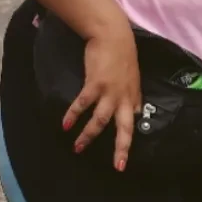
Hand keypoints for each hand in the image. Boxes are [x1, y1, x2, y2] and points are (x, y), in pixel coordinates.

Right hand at [62, 22, 140, 171]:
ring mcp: (110, 92)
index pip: (135, 120)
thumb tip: (132, 106)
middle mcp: (124, 97)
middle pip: (124, 128)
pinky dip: (73, 115)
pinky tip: (66, 124)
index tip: (125, 151)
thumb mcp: (131, 74)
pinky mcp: (95, 84)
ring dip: (88, 135)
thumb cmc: (121, 52)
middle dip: (121, 148)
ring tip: (77, 147)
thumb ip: (130, 92)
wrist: (113, 35)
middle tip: (118, 166)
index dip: (130, 135)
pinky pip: (83, 104)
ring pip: (100, 120)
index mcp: (133, 95)